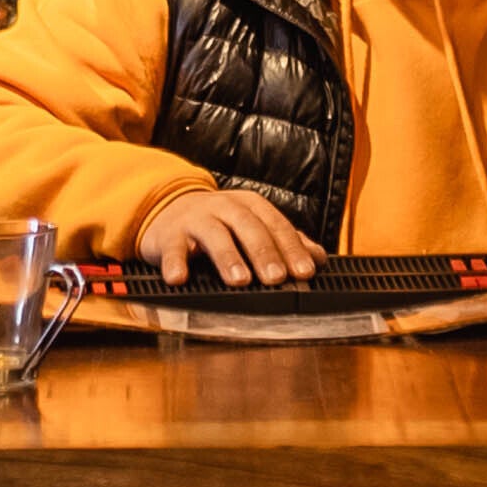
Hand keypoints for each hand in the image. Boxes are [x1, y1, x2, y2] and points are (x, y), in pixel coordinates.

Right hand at [138, 188, 320, 287]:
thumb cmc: (219, 224)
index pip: (275, 225)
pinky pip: (172, 248)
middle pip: (247, 226)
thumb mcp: (252, 226)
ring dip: (227, 257)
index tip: (304, 271)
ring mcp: (195, 219)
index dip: (291, 248)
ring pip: (213, 235)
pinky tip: (179, 278)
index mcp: (249, 206)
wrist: (167, 211)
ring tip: (239, 280)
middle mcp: (223, 208)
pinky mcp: (168, 235)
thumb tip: (319, 258)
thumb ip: (283, 241)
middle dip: (263, 252)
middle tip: (276, 278)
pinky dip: (175, 263)